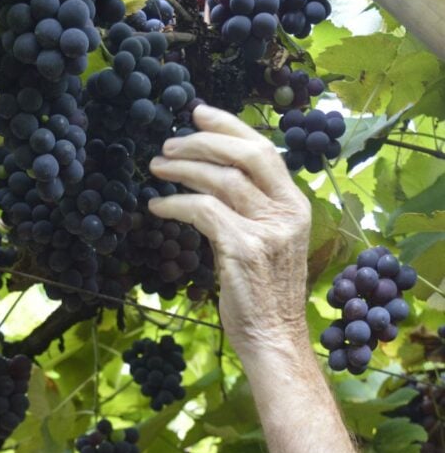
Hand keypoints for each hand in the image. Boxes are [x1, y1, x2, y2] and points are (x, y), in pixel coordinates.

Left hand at [149, 105, 311, 354]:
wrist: (274, 339)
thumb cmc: (265, 297)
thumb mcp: (269, 246)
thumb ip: (252, 214)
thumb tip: (214, 186)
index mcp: (296, 206)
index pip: (265, 150)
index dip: (230, 127)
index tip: (199, 113)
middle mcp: (287, 212)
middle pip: (246, 154)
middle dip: (203, 141)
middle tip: (168, 143)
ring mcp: (267, 230)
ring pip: (222, 179)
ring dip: (184, 168)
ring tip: (156, 168)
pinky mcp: (244, 249)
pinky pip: (204, 211)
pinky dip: (176, 204)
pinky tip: (157, 207)